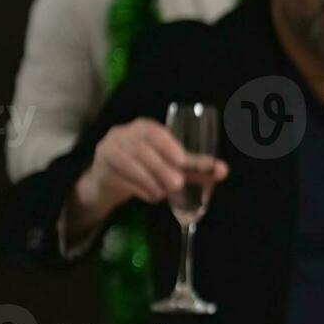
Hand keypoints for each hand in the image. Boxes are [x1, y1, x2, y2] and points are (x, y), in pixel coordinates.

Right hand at [70, 119, 228, 233]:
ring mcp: (107, 151)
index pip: (153, 131)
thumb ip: (194, 168)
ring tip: (163, 192)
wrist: (107, 182)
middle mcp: (122, 134)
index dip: (167, 145)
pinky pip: (118, 178)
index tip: (182, 160)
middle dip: (161, 167)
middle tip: (177, 184)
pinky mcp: (100, 170)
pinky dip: (138, 189)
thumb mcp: (169, 164)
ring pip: (128, 163)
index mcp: (142, 127)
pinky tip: (150, 196)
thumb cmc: (145, 168)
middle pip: (140, 149)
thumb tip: (223, 170)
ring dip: (150, 180)